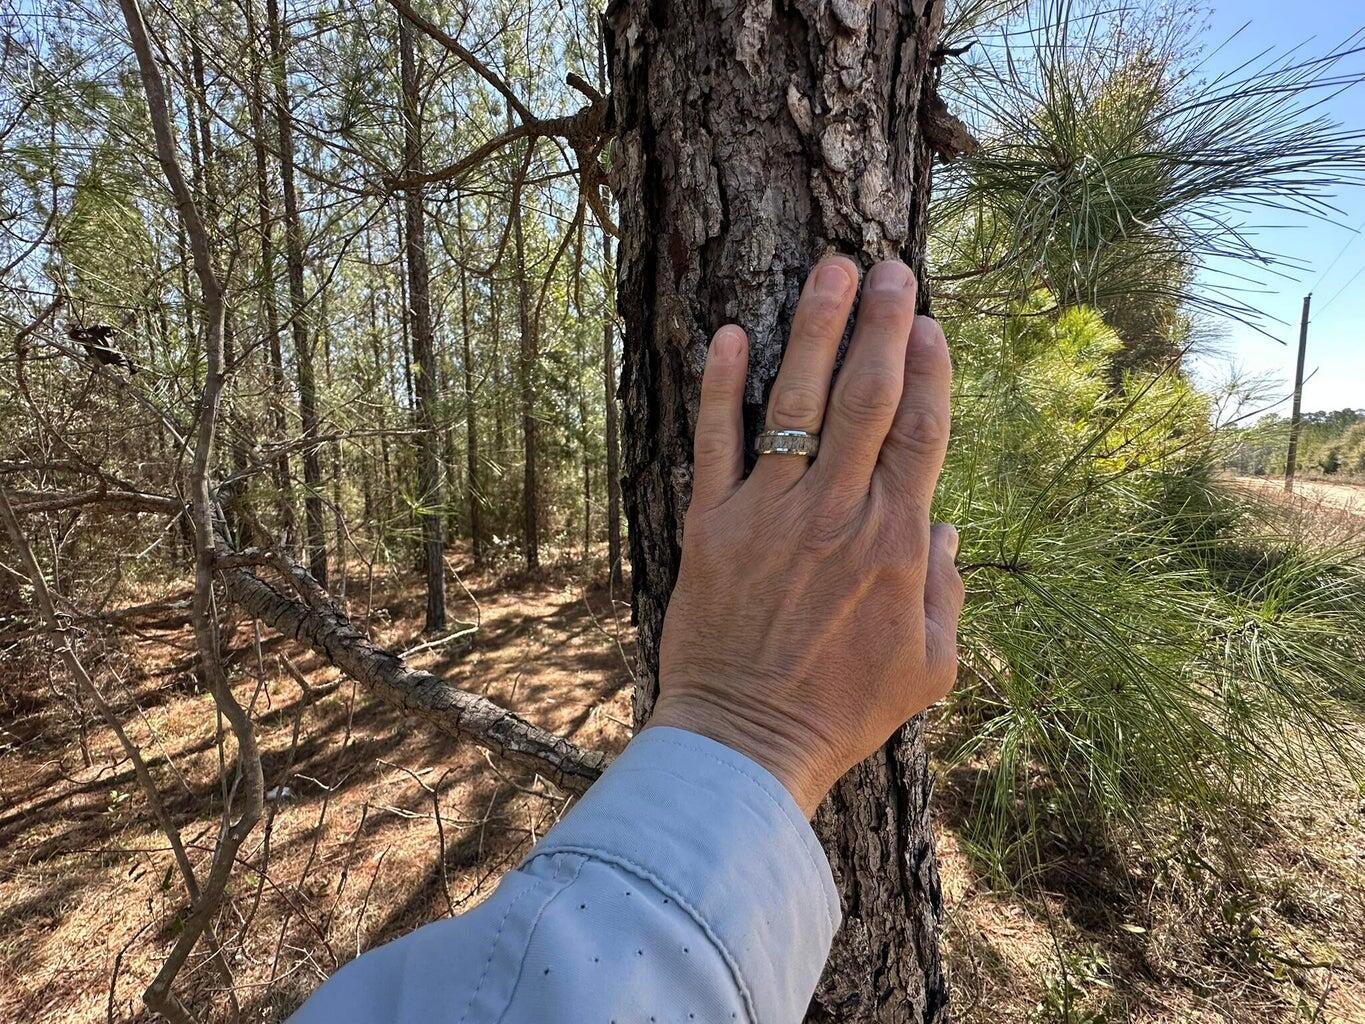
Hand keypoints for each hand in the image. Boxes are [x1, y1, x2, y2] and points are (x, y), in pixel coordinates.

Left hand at [649, 257, 962, 815]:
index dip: (928, 372)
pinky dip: (720, 387)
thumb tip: (945, 527)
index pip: (920, 435)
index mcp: (894, 544)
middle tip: (891, 267)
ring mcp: (769, 513)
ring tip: (831, 271)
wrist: (747, 742)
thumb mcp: (929, 666)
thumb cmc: (841, 709)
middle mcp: (835, 514)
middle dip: (882, 326)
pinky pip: (715, 443)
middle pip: (867, 400)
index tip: (929, 322)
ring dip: (815, 331)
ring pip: (797, 404)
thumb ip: (944, 590)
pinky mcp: (710, 525)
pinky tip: (725, 334)